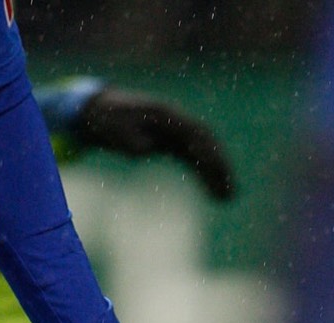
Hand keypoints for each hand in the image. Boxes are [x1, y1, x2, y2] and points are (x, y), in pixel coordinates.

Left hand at [76, 91, 236, 199]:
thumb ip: (130, 137)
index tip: (215, 170)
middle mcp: (177, 123)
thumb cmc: (109, 119)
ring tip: (228, 199)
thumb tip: (146, 148)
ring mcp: (177, 134)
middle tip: (230, 190)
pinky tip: (215, 196)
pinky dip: (206, 178)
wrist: (103, 111)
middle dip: (220, 166)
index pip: (195, 131)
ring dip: (218, 176)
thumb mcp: (115, 127)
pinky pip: (196, 162)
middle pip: (207, 143)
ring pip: (204, 155)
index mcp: (167, 114)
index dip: (207, 151)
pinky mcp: (174, 145)